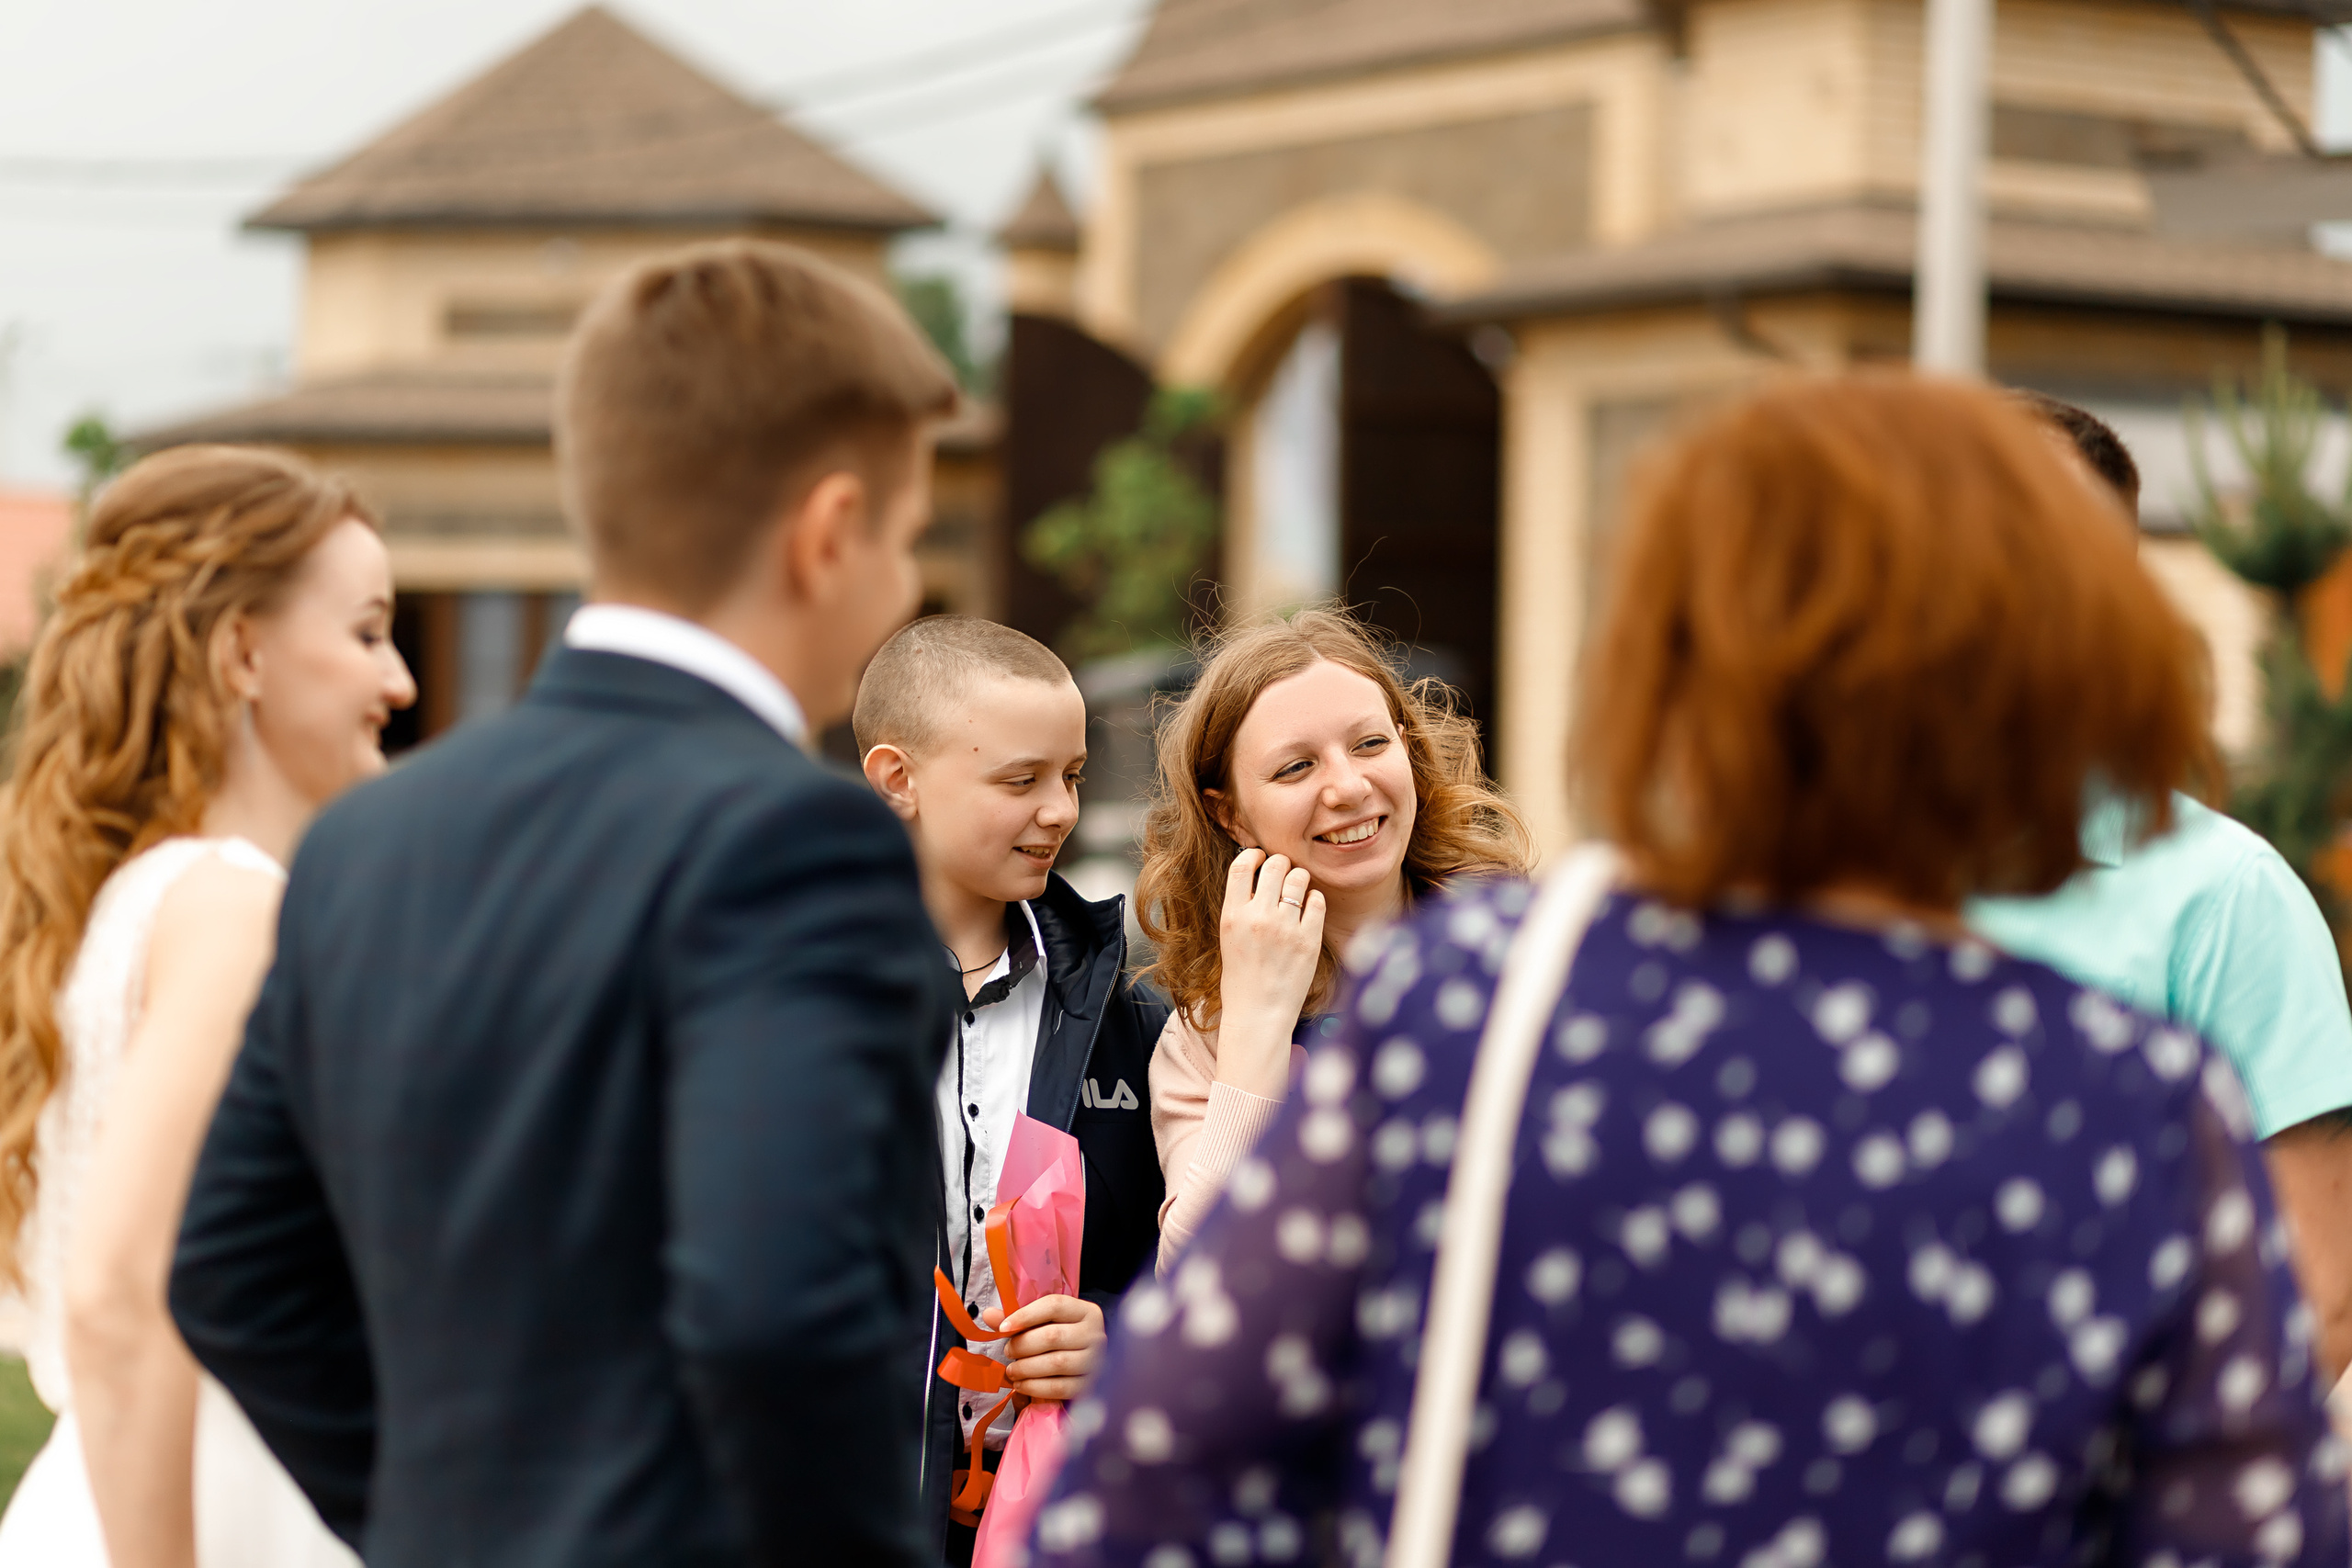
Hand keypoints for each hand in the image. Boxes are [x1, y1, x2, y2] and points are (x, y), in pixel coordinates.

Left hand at [983, 1294, 1104, 1401]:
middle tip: (1008, 1351)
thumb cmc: (1063, 1338)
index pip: (1054, 1305)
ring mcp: (1095, 1361)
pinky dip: (1035, 1387)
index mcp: (1085, 1311)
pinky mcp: (1089, 1386)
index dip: (1025, 1315)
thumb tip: (989, 1315)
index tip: (1003, 1328)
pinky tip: (1021, 1385)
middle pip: (1053, 1336)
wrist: (1087, 1362)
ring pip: (1055, 1363)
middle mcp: (1095, 1334)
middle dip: (1023, 1345)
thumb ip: (1018, 1318)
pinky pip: (1058, 1387)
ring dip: (1026, 1368)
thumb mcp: (1045, 1323)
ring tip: (1011, 1370)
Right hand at [1213, 848, 1324, 1096]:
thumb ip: (1241, 906)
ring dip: (1299, 879)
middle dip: (1281, 864)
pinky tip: (1309, 910)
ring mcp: (1285, 928)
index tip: (1259, 858)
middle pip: (1275, 864)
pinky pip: (1317, 901)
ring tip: (1297, 892)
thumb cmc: (1242, 977)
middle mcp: (1258, 917)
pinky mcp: (1309, 940)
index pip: (1241, 865)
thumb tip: (1257, 871)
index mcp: (1232, 916)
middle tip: (1283, 875)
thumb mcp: (1229, 937)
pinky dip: (1314, 900)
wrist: (1259, 1014)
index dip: (1253, 854)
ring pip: (1299, 878)